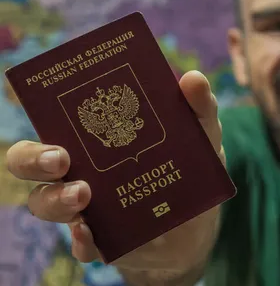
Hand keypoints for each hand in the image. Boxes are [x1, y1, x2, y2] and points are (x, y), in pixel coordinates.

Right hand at [5, 71, 224, 274]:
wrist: (199, 222)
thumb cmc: (189, 168)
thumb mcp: (201, 135)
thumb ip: (199, 107)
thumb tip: (193, 79)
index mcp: (94, 138)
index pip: (54, 122)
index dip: (46, 112)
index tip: (61, 108)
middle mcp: (78, 169)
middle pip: (32, 161)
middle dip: (34, 158)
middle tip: (59, 158)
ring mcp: (85, 207)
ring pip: (46, 203)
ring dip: (56, 199)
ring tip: (82, 195)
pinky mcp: (100, 241)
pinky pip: (81, 245)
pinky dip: (82, 241)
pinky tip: (90, 233)